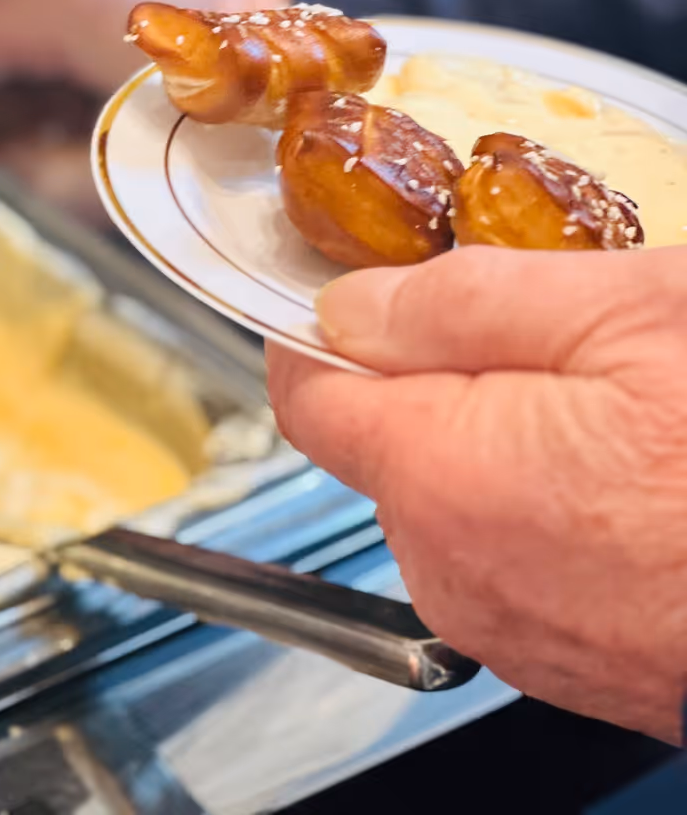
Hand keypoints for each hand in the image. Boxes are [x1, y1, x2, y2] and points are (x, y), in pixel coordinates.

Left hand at [268, 246, 686, 742]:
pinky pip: (512, 550)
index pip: (308, 389)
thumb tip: (349, 303)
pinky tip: (631, 468)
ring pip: (452, 494)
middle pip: (384, 441)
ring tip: (611, 401)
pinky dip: (544, 497)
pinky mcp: (567, 656)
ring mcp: (510, 625)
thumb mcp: (622, 312)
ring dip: (499, 435)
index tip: (352, 283)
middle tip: (541, 326)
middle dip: (435, 373)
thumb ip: (459, 302)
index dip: (321, 322)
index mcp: (443, 472)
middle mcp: (455, 567)